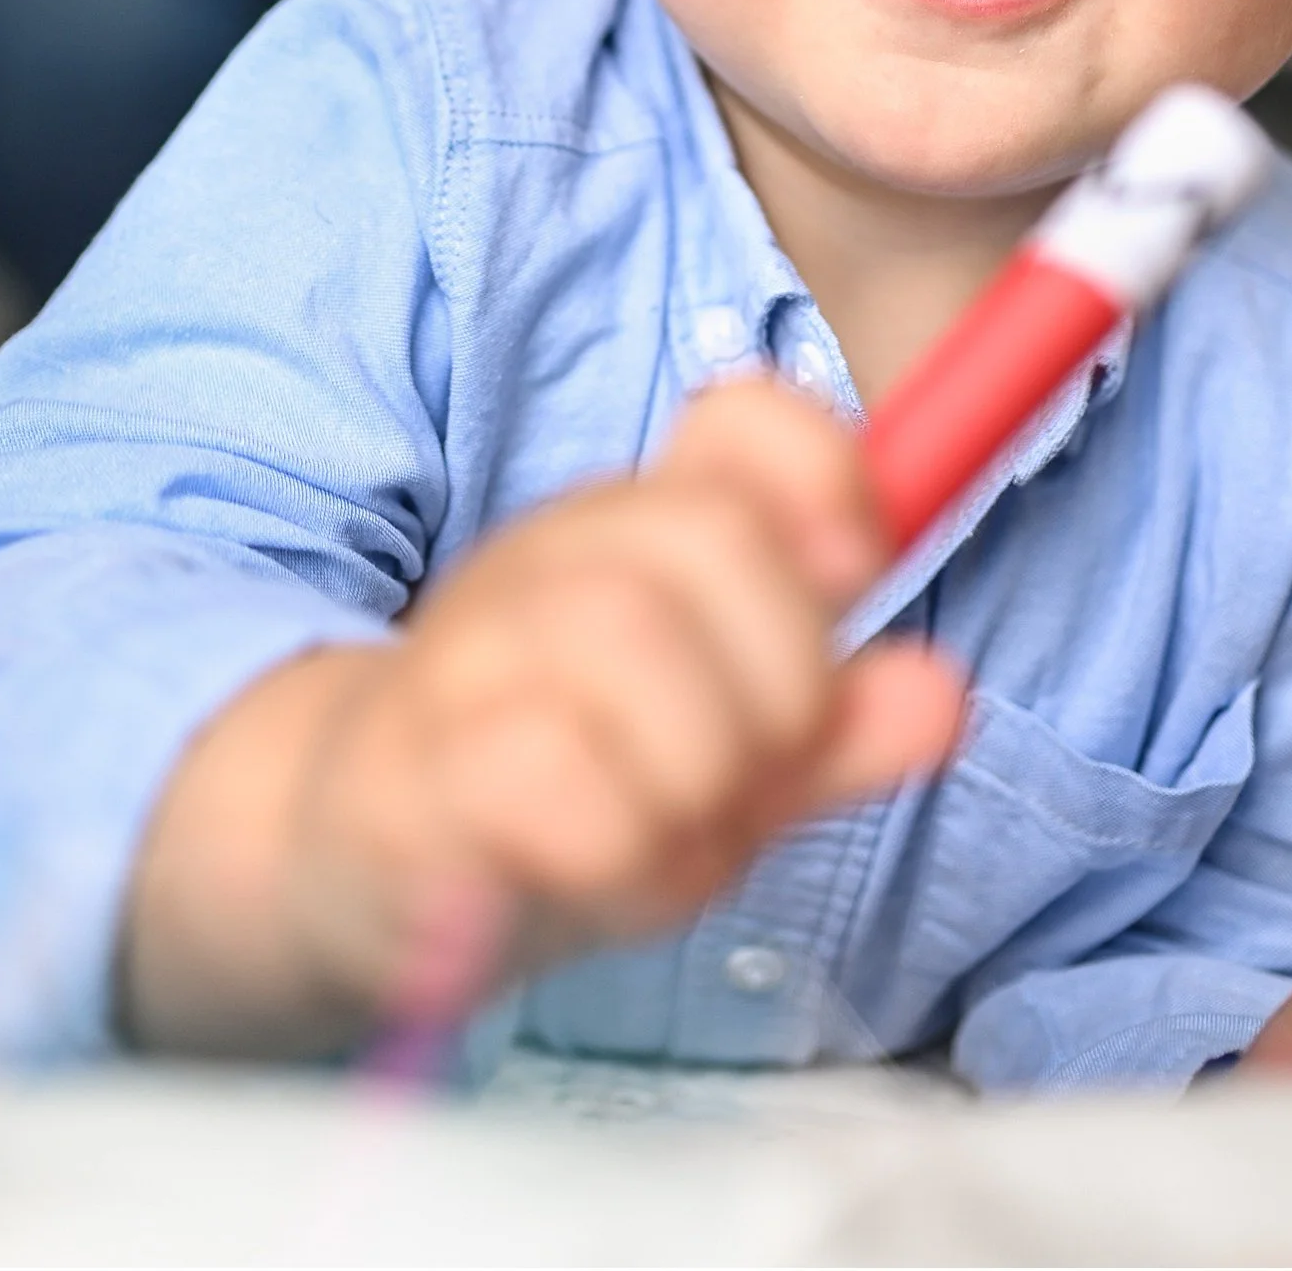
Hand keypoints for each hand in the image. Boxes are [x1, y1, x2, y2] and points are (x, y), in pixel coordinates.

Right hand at [122, 377, 965, 1052]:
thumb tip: (942, 698)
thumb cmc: (561, 782)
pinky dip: (613, 840)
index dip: (825, 475)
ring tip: (673, 829)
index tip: (853, 571)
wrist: (349, 855)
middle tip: (758, 769)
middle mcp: (550, 561)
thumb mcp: (722, 753)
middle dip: (782, 679)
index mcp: (637, 532)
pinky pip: (548, 772)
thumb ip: (831, 725)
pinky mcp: (411, 767)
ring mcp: (469, 655)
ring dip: (695, 771)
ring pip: (628, 643)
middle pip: (712, 539)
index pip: (749, 423)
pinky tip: (601, 869)